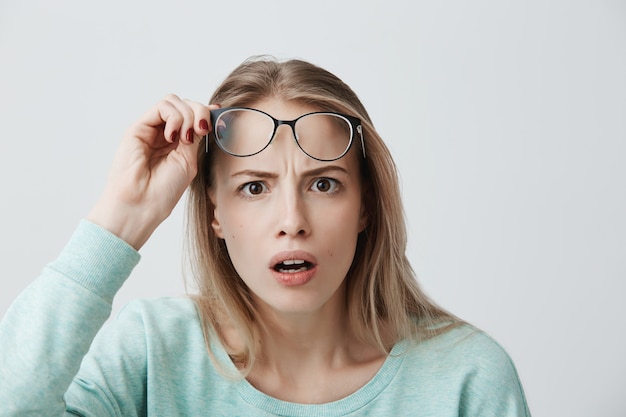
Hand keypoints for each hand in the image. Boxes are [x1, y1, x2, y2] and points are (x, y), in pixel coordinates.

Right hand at [87, 94, 215, 249]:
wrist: (142, 203)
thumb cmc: (164, 190)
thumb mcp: (189, 159)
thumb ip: (197, 135)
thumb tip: (210, 112)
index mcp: (178, 142)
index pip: (193, 115)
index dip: (206, 112)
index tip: (218, 115)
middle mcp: (164, 133)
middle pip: (186, 104)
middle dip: (199, 113)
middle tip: (200, 132)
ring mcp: (151, 129)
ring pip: (174, 102)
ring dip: (187, 116)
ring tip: (183, 139)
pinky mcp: (139, 127)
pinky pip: (162, 106)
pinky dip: (174, 118)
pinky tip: (172, 137)